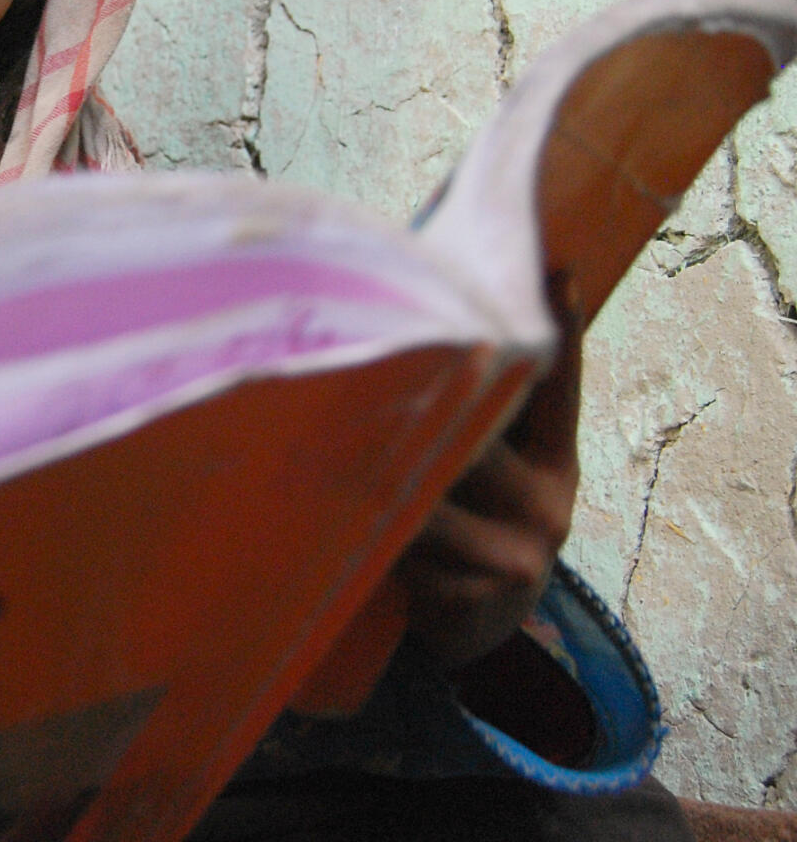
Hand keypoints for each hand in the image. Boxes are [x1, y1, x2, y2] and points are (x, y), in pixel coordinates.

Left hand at [394, 274, 582, 671]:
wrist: (475, 630)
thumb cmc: (471, 524)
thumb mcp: (498, 473)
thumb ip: (486, 416)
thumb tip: (442, 324)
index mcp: (557, 461)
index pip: (561, 386)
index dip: (561, 327)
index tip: (557, 271)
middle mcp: (552, 503)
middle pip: (477, 433)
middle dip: (423, 411)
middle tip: (372, 361)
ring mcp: (523, 553)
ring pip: (432, 486)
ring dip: (384, 475)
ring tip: (340, 456)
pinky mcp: (481, 595)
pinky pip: (408, 539)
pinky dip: (376, 530)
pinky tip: (361, 531)